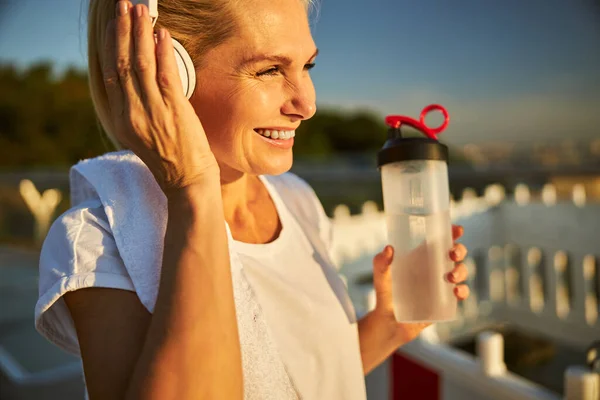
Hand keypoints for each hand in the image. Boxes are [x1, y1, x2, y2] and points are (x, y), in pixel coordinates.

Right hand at [103, 2, 218, 193]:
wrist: (187, 182)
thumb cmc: (170, 157)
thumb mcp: (144, 132)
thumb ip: (138, 106)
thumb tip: (141, 74)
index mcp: (121, 118)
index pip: (110, 73)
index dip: (111, 45)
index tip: (112, 24)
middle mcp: (131, 113)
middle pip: (121, 63)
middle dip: (121, 30)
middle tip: (123, 6)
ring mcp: (152, 112)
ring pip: (140, 64)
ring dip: (139, 34)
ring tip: (140, 11)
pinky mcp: (174, 111)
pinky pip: (165, 75)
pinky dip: (162, 52)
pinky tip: (161, 34)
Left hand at [371, 225, 469, 344]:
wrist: (389, 322)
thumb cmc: (386, 294)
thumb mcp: (381, 277)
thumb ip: (381, 263)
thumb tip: (389, 248)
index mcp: (422, 257)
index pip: (439, 240)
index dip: (451, 233)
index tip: (457, 229)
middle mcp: (434, 268)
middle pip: (455, 253)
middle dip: (460, 249)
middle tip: (452, 253)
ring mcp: (442, 284)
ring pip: (461, 271)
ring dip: (461, 271)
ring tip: (450, 277)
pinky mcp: (445, 301)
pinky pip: (461, 294)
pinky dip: (463, 291)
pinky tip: (457, 292)